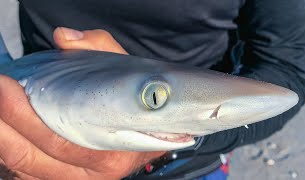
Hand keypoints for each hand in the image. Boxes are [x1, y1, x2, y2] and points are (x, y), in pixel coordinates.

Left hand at [0, 27, 164, 179]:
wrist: (150, 132)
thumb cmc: (136, 103)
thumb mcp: (128, 73)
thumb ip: (101, 48)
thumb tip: (63, 38)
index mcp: (115, 153)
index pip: (63, 143)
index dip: (26, 117)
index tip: (6, 86)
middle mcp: (95, 175)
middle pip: (34, 157)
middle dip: (5, 124)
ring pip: (25, 168)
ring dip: (2, 139)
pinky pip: (26, 174)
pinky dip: (10, 151)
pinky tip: (7, 129)